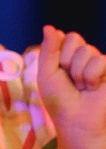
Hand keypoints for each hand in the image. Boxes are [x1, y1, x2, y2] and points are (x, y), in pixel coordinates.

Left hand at [35, 26, 105, 148]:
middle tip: (69, 80)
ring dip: (79, 72)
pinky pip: (101, 60)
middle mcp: (83, 57)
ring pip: (87, 50)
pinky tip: (92, 87)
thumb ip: (49, 49)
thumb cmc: (59, 101)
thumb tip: (49, 26)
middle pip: (75, 38)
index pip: (62, 36)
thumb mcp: (47, 74)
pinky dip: (92, 75)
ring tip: (81, 87)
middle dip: (66, 60)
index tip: (57, 71)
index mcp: (66, 56)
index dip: (56, 52)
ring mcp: (99, 63)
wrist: (77, 122)